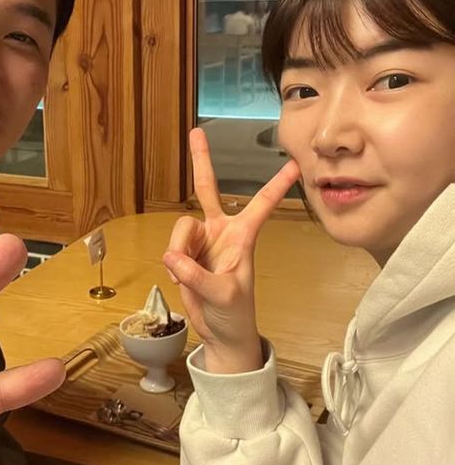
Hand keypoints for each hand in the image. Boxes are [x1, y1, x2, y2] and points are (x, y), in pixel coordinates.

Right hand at [163, 128, 299, 373]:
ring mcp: (200, 240)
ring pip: (180, 227)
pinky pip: (170, 246)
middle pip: (207, 189)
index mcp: (243, 236)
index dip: (276, 184)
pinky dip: (172, 263)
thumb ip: (197, 276)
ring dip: (179, 249)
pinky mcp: (183, 253)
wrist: (220, 332)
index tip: (294, 162)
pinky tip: (180, 278)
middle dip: (202, 161)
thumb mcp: (224, 295)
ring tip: (186, 275)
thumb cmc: (235, 313)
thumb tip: (171, 257)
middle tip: (197, 132)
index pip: (261, 204)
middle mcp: (221, 230)